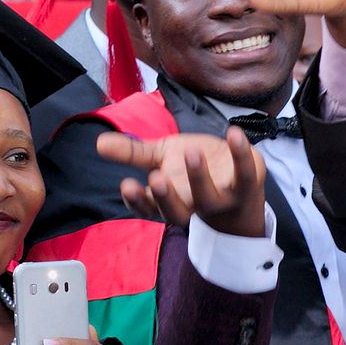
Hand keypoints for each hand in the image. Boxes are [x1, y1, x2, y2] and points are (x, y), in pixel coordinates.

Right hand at [96, 127, 266, 236]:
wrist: (240, 181)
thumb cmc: (194, 172)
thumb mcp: (162, 158)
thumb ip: (133, 153)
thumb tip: (98, 143)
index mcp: (170, 201)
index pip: (150, 208)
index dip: (139, 201)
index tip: (127, 185)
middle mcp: (195, 205)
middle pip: (178, 210)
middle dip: (167, 197)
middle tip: (155, 177)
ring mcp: (222, 198)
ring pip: (209, 197)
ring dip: (199, 177)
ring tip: (191, 152)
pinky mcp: (246, 185)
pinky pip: (245, 173)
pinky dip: (241, 154)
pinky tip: (233, 133)